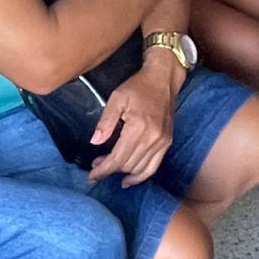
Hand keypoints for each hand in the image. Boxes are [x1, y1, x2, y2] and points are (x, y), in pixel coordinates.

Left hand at [87, 57, 176, 187]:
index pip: (118, 158)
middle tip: (96, 165)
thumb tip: (95, 143)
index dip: (103, 169)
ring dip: (123, 173)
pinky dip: (141, 176)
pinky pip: (154, 167)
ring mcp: (162, 142)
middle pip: (127, 165)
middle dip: (109, 170)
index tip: (91, 175)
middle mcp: (152, 138)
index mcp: (138, 127)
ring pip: (140, 169)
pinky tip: (129, 179)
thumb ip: (105, 122)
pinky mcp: (167, 142)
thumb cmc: (138, 86)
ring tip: (109, 169)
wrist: (163, 79)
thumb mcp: (117, 98)